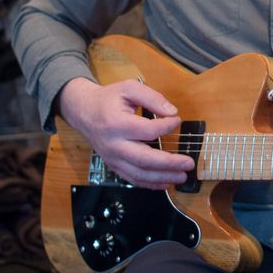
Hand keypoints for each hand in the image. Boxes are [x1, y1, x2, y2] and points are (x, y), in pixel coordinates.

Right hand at [57, 77, 193, 188]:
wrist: (84, 112)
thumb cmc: (108, 99)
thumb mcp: (129, 88)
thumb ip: (152, 97)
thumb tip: (172, 111)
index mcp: (116, 124)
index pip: (146, 130)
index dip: (166, 127)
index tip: (177, 120)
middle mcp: (113, 144)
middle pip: (144, 159)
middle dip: (169, 163)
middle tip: (189, 163)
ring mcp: (112, 158)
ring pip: (139, 174)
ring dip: (162, 178)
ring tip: (182, 176)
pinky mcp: (113, 165)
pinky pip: (132, 179)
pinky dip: (149, 184)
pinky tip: (165, 183)